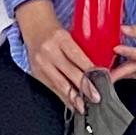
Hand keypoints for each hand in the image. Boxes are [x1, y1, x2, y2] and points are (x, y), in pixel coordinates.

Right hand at [17, 0, 99, 114]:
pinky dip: (63, 98)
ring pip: (60, 84)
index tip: (101, 80)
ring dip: (73, 97)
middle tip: (96, 98)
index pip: (78, 57)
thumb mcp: (68, 35)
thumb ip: (79, 52)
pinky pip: (52, 88)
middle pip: (69, 72)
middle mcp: (50, 51)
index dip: (90, 70)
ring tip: (83, 107)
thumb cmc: (55, 33)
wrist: (34, 27)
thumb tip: (97, 72)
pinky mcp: (36, 73)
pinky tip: (71, 104)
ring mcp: (41, 63)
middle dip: (84, 87)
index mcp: (61, 38)